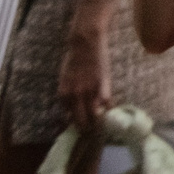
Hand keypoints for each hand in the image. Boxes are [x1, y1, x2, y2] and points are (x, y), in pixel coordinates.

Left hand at [59, 13, 112, 130]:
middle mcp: (75, 96)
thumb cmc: (73, 58)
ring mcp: (90, 91)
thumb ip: (68, 93)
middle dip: (86, 128)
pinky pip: (106, 102)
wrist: (85, 42)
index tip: (80, 126)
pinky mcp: (103, 84)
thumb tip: (71, 107)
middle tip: (90, 131)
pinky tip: (109, 108)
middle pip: (81, 120)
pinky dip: (108, 107)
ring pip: (94, 115)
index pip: (69, 117)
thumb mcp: (65, 79)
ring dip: (98, 121)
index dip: (76, 122)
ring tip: (101, 124)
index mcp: (64, 95)